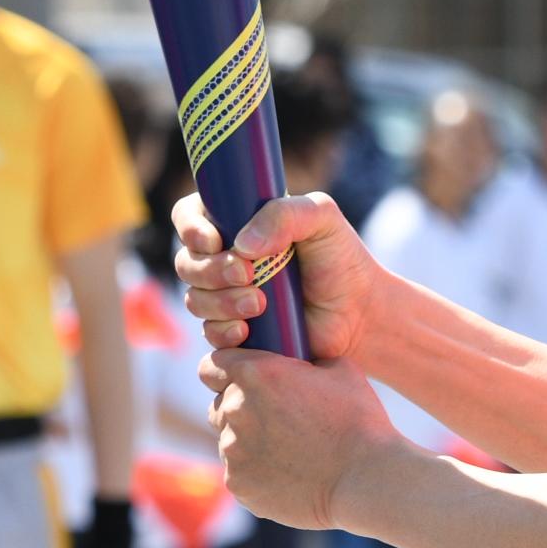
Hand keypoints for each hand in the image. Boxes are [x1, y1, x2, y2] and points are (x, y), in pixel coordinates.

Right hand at [177, 190, 392, 367]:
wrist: (359, 314)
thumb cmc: (341, 259)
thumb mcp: (321, 218)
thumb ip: (284, 214)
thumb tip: (242, 245)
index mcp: (236, 221)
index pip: (189, 216)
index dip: (190, 228)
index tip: (214, 240)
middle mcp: (225, 257)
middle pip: (187, 262)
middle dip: (209, 270)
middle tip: (246, 274)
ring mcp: (226, 296)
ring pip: (195, 299)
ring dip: (219, 302)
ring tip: (259, 304)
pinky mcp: (235, 330)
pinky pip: (209, 333)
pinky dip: (222, 332)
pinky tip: (246, 331)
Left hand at [196, 344, 405, 531]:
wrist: (365, 477)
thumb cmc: (358, 420)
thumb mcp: (338, 369)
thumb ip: (303, 360)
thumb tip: (295, 361)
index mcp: (254, 373)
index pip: (213, 364)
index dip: (225, 370)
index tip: (240, 379)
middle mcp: (234, 408)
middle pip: (219, 403)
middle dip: (240, 407)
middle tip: (275, 418)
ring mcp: (232, 449)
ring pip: (229, 440)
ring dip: (248, 441)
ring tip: (287, 450)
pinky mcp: (238, 484)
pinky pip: (239, 472)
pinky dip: (257, 473)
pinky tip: (288, 474)